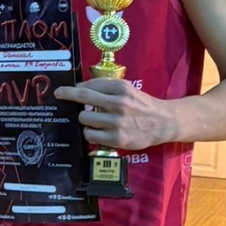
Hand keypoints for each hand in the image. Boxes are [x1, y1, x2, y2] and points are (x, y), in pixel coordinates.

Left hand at [54, 77, 176, 152]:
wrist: (164, 122)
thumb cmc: (142, 105)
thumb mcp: (128, 89)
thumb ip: (106, 87)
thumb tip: (80, 88)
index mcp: (121, 88)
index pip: (88, 86)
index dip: (71, 90)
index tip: (61, 91)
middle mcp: (118, 103)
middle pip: (82, 99)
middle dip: (71, 100)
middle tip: (64, 100)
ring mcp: (117, 122)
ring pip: (84, 119)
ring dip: (85, 120)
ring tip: (93, 120)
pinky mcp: (117, 138)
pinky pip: (91, 135)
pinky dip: (91, 133)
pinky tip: (98, 131)